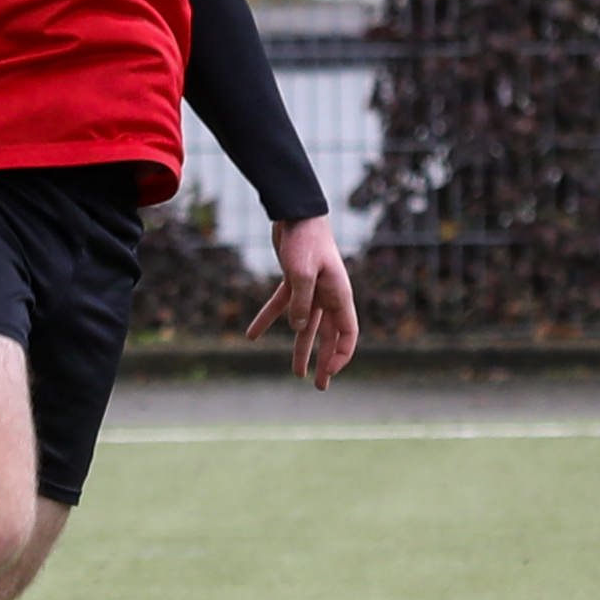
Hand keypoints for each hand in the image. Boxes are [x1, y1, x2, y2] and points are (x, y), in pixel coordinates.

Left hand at [246, 212, 358, 388]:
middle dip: (325, 362)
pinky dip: (267, 320)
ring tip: (296, 374)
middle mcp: (329, 296)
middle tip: (320, 386)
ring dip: (301, 349)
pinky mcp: (293, 282)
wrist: (295, 213)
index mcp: (340, 295)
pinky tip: (252, 335)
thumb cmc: (306, 240)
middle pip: (328, 336)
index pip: (348, 334)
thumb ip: (301, 302)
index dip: (341, 356)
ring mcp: (311, 290)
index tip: (329, 373)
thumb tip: (299, 329)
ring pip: (306, 326)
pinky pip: (280, 306)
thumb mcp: (303, 272)